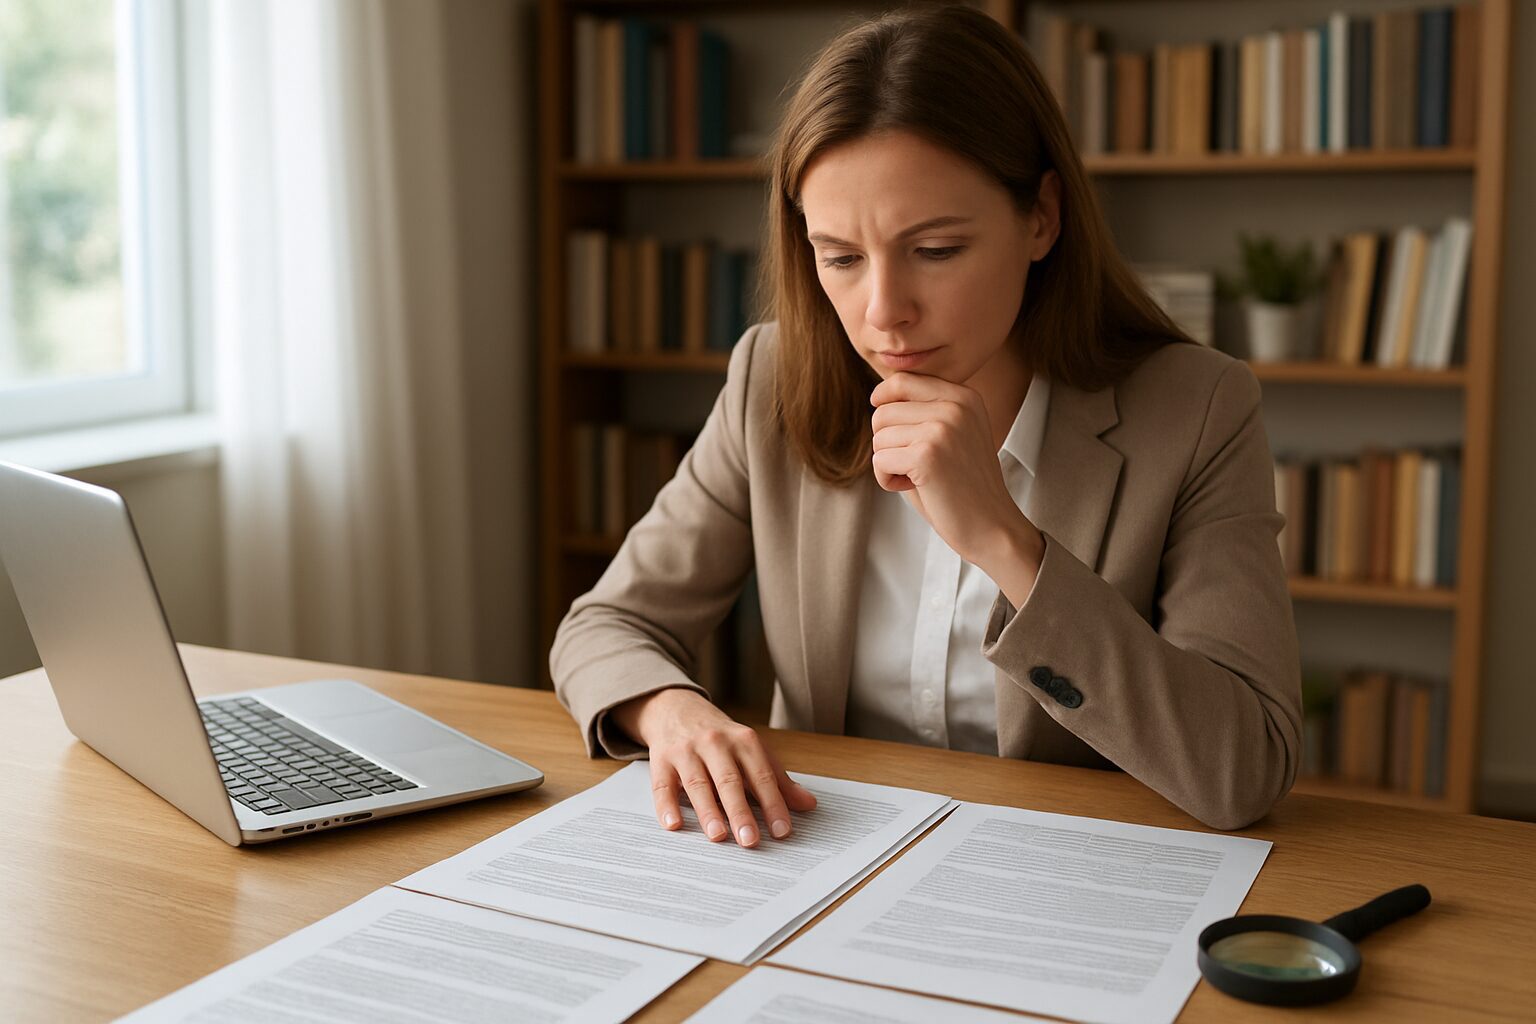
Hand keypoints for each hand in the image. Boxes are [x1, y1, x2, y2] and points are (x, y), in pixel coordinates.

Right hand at [608, 688, 816, 846]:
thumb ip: (777, 779)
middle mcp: (715, 743)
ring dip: (707, 811)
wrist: (676, 707)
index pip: (762, 775)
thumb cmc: (720, 737)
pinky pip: (663, 785)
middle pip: (729, 780)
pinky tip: (673, 824)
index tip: (781, 830)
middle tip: (750, 840)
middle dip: (741, 811)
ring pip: (698, 783)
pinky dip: (666, 805)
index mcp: (743, 741)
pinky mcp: (661, 759)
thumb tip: (808, 805)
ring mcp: (686, 750)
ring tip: (718, 836)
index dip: (773, 803)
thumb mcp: (751, 750)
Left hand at [870, 372, 1044, 585]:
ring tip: (917, 478)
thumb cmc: (963, 485)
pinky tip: (914, 488)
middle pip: (883, 412)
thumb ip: (924, 412)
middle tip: (911, 465)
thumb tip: (878, 396)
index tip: (878, 411)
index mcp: (964, 397)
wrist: (993, 525)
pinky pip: (879, 461)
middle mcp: (955, 406)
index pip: (903, 380)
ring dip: (888, 464)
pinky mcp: (927, 456)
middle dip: (886, 442)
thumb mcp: (952, 435)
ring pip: (878, 438)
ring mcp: (942, 429)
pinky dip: (887, 480)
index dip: (883, 398)